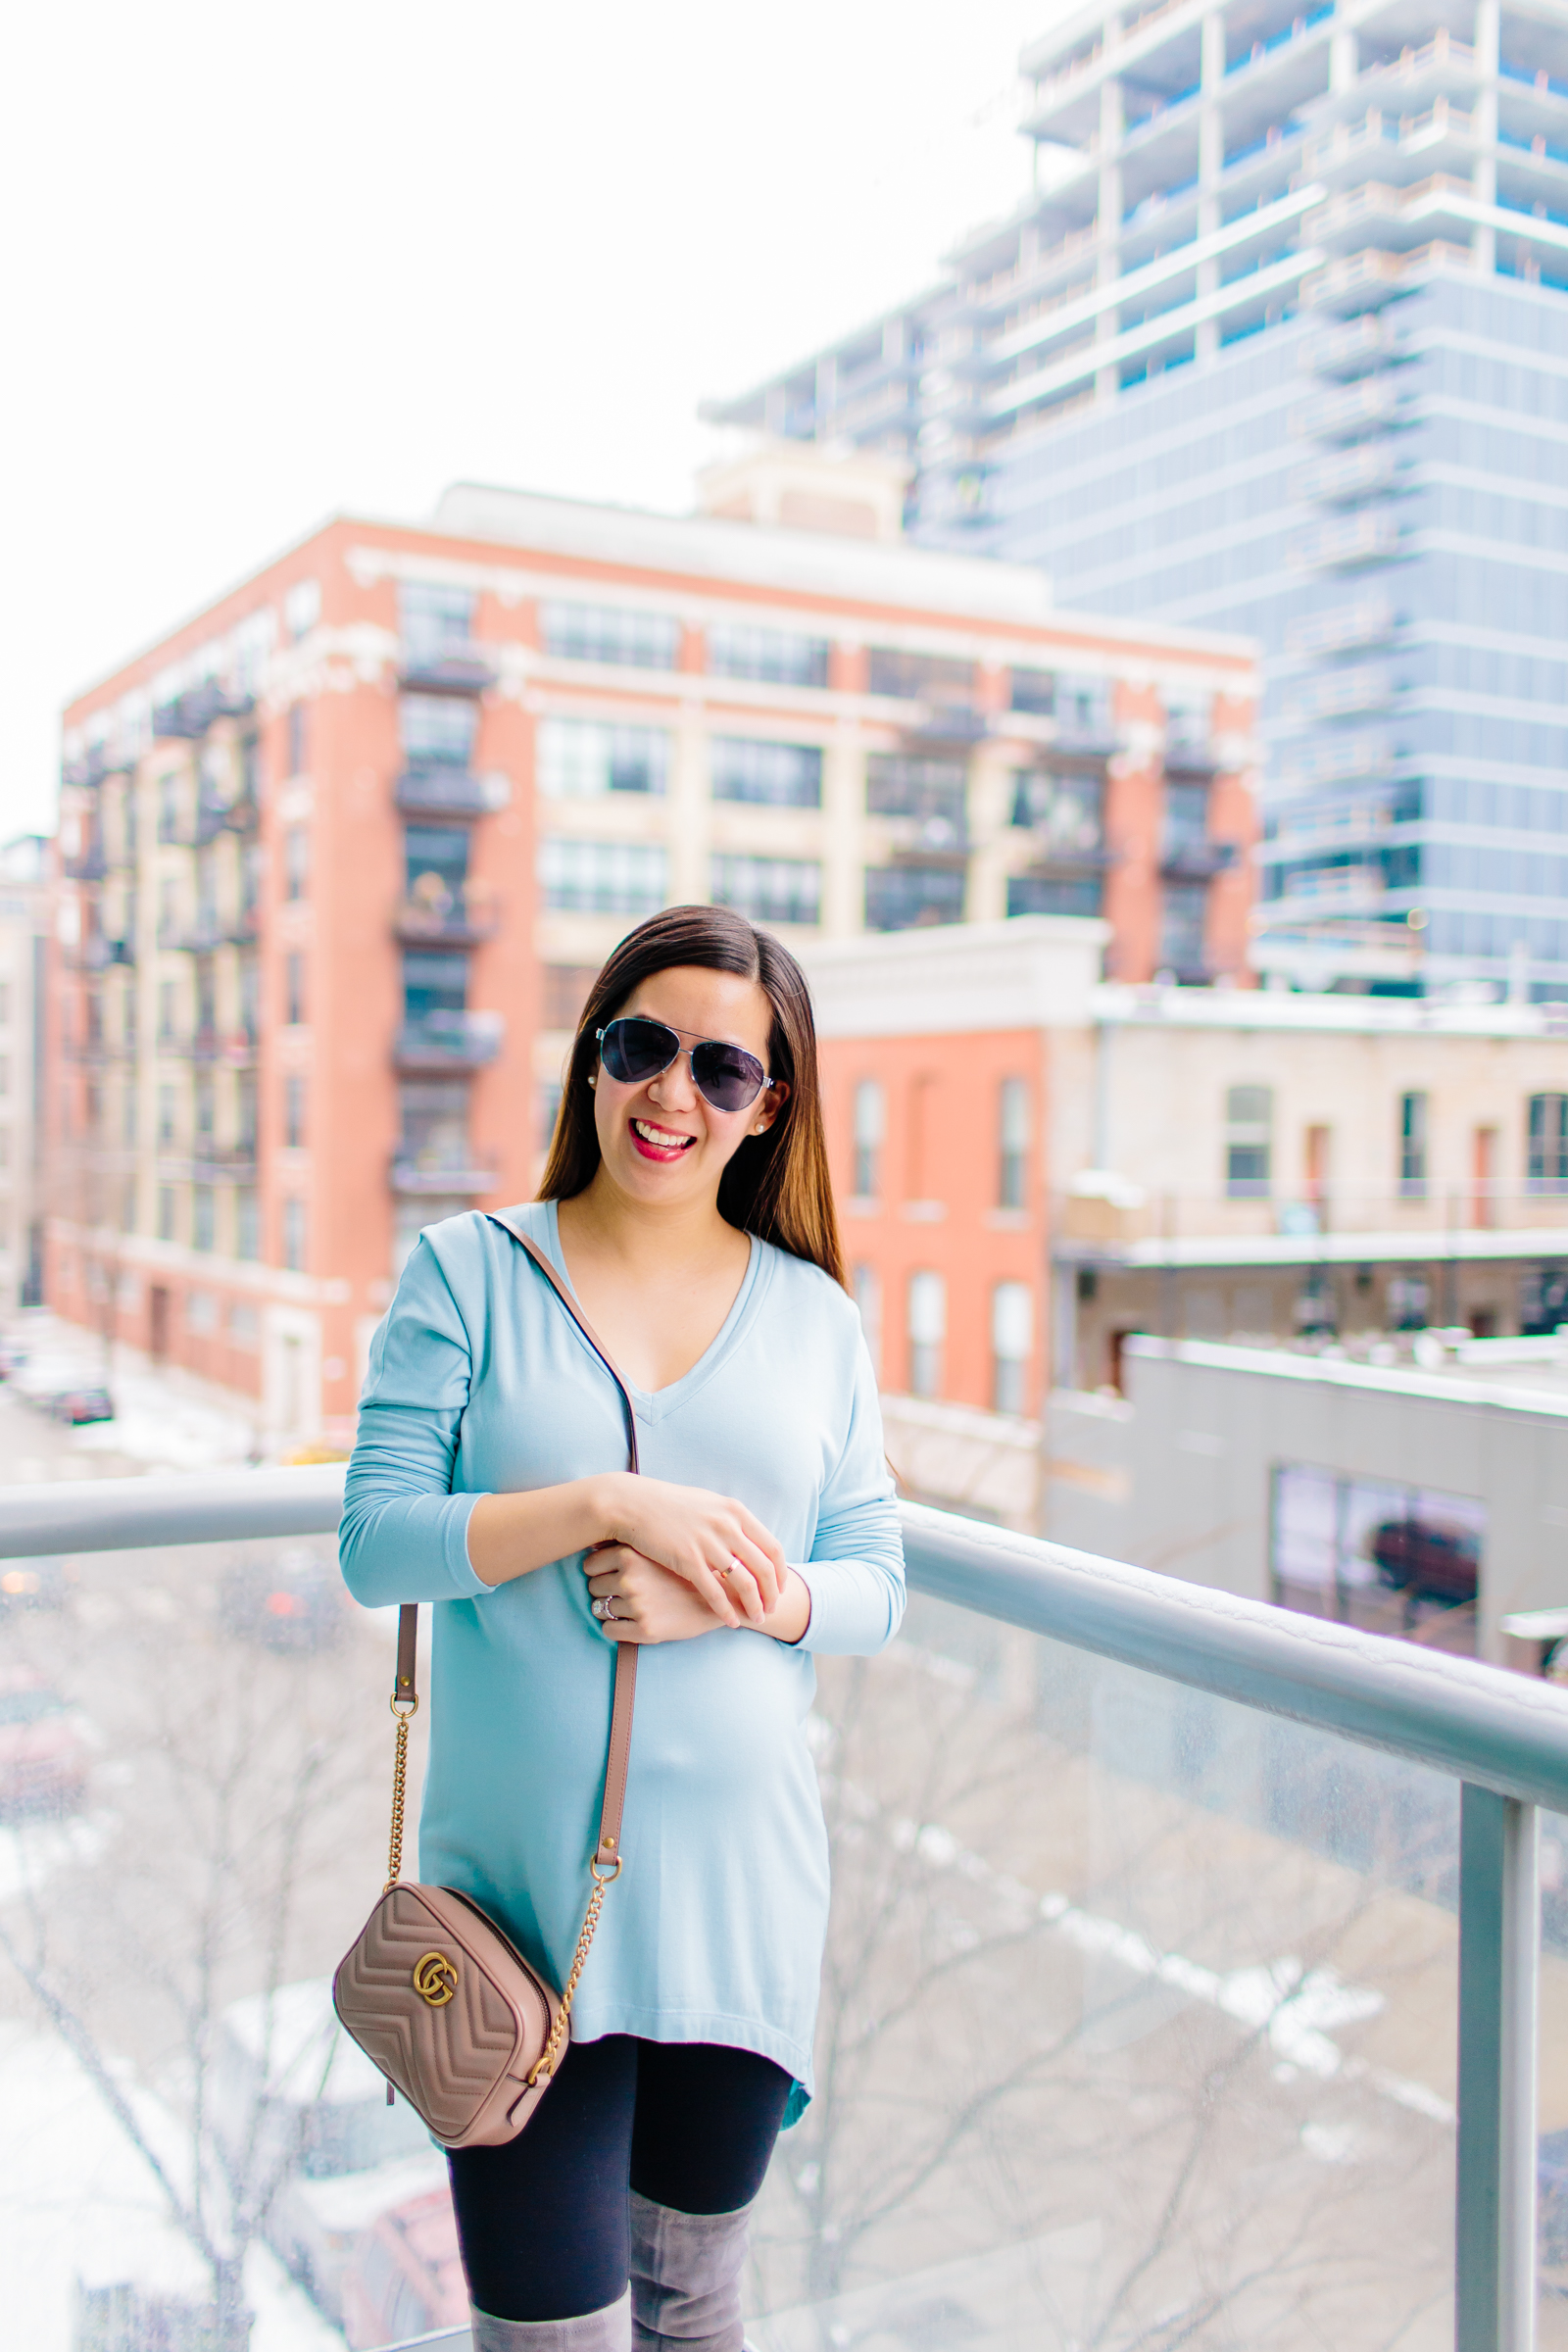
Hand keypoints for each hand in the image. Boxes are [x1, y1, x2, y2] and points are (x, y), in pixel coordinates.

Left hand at [584, 1546, 729, 1644]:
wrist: (725, 1595)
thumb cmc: (687, 1567)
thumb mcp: (659, 1546)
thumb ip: (629, 1541)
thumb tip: (592, 1539)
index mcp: (631, 1555)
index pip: (590, 1565)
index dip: (600, 1571)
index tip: (613, 1574)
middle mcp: (631, 1579)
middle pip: (593, 1587)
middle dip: (605, 1591)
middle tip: (627, 1592)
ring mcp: (638, 1605)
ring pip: (600, 1609)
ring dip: (611, 1610)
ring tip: (634, 1605)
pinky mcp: (645, 1629)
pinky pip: (609, 1631)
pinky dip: (615, 1628)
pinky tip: (633, 1622)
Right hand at [602, 1476, 786, 1627]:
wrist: (634, 1504)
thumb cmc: (670, 1506)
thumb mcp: (708, 1505)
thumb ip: (731, 1521)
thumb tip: (749, 1539)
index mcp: (735, 1511)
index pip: (772, 1547)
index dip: (781, 1572)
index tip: (779, 1589)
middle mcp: (727, 1526)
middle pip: (764, 1568)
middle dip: (772, 1594)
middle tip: (772, 1610)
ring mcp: (708, 1543)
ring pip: (745, 1583)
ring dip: (754, 1605)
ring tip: (756, 1619)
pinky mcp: (688, 1559)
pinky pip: (715, 1592)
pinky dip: (726, 1610)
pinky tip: (731, 1622)